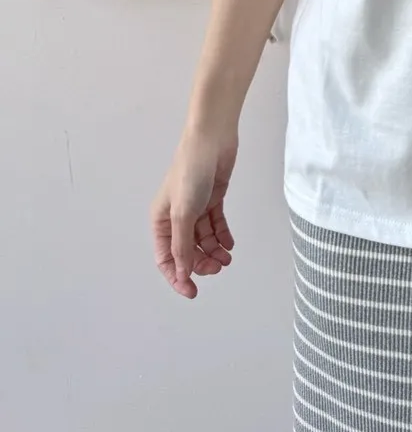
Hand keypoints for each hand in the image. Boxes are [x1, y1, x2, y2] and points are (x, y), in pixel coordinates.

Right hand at [151, 128, 237, 298]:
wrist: (212, 140)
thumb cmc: (191, 172)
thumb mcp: (183, 213)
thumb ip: (183, 245)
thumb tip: (182, 272)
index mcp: (160, 220)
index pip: (166, 258)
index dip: (178, 276)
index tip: (192, 292)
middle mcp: (176, 216)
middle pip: (187, 250)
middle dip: (202, 262)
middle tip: (219, 267)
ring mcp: (195, 208)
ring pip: (203, 239)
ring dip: (214, 251)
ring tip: (227, 258)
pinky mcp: (212, 199)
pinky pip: (216, 225)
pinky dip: (222, 236)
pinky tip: (230, 245)